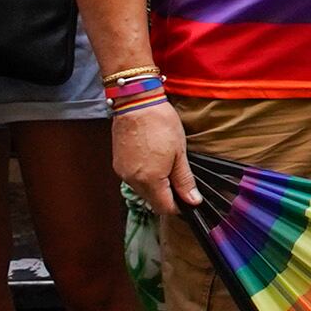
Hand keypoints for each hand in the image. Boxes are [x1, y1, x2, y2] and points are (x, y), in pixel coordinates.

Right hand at [111, 98, 197, 214]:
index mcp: (150, 180)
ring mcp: (123, 173)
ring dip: (155, 187)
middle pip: (152, 201)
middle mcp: (133, 180)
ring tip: (167, 167)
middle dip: (167, 197)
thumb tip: (193, 201)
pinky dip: (144, 177)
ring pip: (142, 191)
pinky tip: (153, 162)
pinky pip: (133, 179)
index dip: (178, 207)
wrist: (136, 103)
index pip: (164, 208)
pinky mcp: (117, 164)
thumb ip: (184, 180)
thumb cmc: (160, 123)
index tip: (188, 200)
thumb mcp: (179, 152)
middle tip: (180, 181)